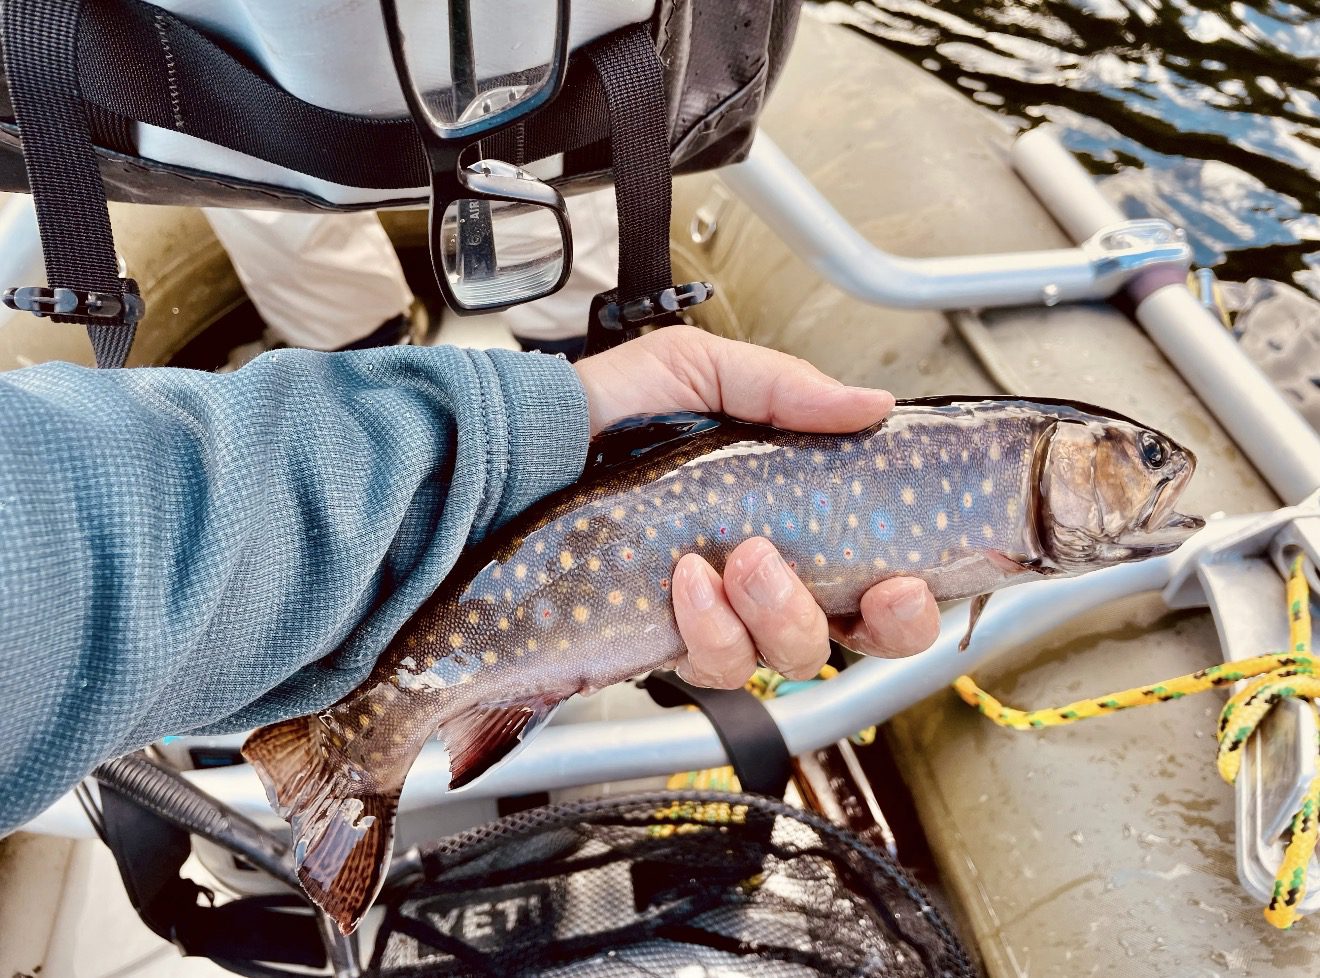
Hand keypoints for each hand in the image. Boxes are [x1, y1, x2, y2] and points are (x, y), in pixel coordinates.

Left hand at [573, 326, 940, 686]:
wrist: (522, 453)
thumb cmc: (608, 411)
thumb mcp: (699, 374)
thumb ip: (784, 388)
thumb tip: (872, 404)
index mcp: (792, 515)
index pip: (880, 576)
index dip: (911, 599)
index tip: (909, 580)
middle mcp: (766, 576)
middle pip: (855, 637)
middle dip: (874, 624)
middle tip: (856, 578)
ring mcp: (719, 615)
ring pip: (788, 656)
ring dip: (780, 612)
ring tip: (741, 558)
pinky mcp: (669, 641)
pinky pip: (717, 664)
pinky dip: (710, 627)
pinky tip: (686, 581)